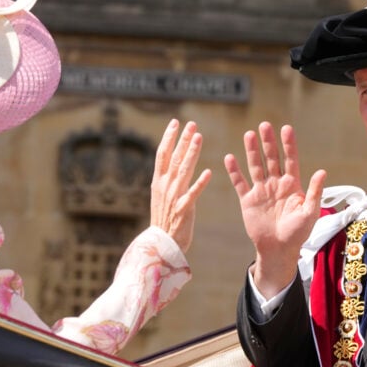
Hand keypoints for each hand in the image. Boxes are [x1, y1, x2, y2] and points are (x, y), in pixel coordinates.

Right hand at [151, 120, 211, 251]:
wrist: (160, 244)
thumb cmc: (164, 220)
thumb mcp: (161, 196)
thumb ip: (166, 179)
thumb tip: (170, 163)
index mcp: (158, 182)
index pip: (162, 154)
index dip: (168, 137)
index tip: (175, 123)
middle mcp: (164, 186)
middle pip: (174, 158)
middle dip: (183, 139)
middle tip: (192, 124)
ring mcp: (173, 197)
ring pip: (183, 170)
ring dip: (191, 153)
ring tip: (199, 137)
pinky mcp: (183, 209)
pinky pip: (193, 193)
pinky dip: (200, 183)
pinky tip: (208, 172)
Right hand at [224, 122, 325, 298]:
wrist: (279, 249)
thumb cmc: (298, 233)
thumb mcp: (310, 212)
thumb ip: (314, 192)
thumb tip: (322, 171)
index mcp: (292, 185)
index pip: (290, 159)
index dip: (289, 145)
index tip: (286, 128)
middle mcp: (276, 184)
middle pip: (271, 158)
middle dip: (268, 142)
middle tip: (265, 125)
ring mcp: (261, 190)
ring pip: (256, 166)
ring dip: (252, 151)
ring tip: (249, 134)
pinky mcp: (248, 200)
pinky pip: (240, 182)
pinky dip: (234, 171)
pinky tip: (230, 157)